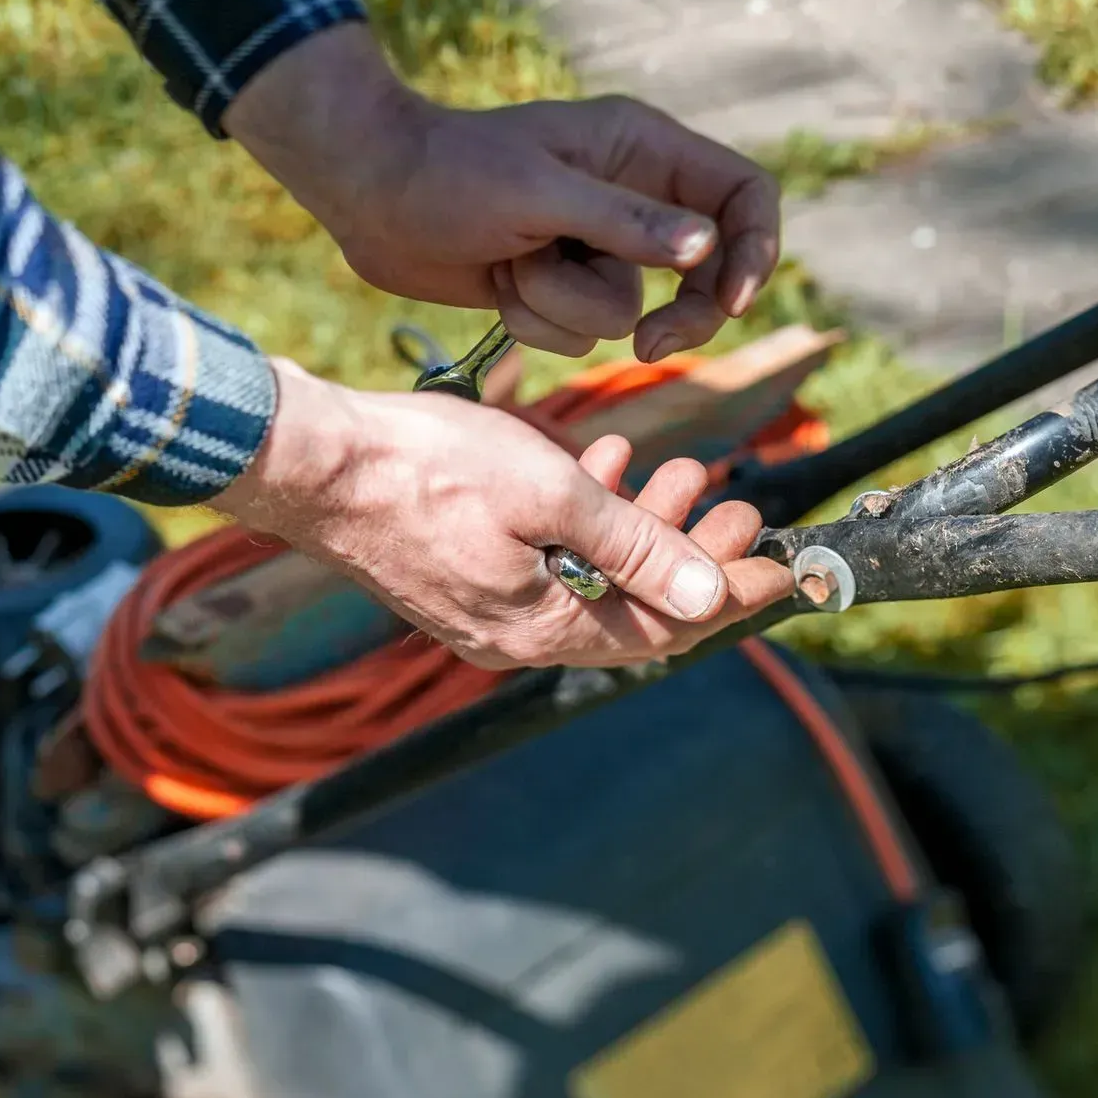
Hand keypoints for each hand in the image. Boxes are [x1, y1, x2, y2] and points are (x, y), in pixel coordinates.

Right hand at [210, 360, 795, 669]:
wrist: (311, 461)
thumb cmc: (425, 468)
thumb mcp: (552, 495)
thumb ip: (638, 548)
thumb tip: (712, 595)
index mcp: (546, 629)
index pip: (669, 628)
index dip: (734, 593)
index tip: (785, 566)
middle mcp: (520, 636)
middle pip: (638, 608)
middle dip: (696, 553)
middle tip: (739, 504)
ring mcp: (489, 612)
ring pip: (597, 578)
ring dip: (646, 527)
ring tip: (682, 470)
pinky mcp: (466, 578)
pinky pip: (550, 562)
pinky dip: (588, 520)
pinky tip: (608, 464)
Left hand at [223, 24, 780, 362]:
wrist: (371, 199)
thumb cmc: (447, 174)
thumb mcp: (540, 192)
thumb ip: (625, 222)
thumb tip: (705, 247)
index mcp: (643, 150)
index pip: (743, 194)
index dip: (755, 249)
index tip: (733, 300)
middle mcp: (632, 199)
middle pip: (707, 272)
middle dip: (678, 316)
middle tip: (648, 346)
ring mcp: (598, 247)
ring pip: (629, 313)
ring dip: (564, 305)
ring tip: (513, 264)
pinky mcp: (562, 287)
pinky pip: (581, 333)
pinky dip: (537, 322)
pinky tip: (497, 284)